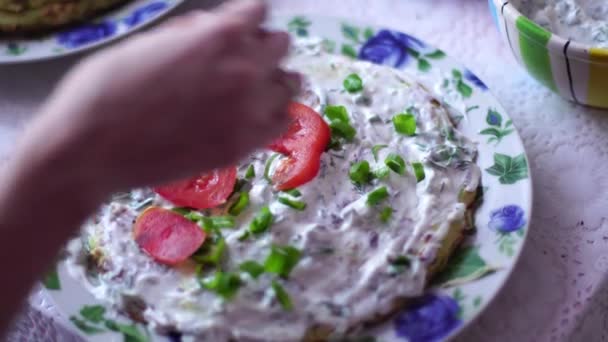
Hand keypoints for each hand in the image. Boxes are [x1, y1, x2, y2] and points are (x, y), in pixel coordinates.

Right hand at [22, 0, 296, 196]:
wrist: (93, 147)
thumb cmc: (107, 88)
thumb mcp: (150, 42)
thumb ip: (195, 33)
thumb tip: (215, 28)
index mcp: (221, 35)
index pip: (259, 10)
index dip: (244, 17)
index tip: (235, 27)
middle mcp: (245, 69)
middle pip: (281, 44)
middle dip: (261, 46)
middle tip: (238, 59)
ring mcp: (249, 111)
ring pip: (290, 84)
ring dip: (272, 80)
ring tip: (248, 89)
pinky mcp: (245, 145)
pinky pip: (283, 122)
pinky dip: (272, 115)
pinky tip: (252, 116)